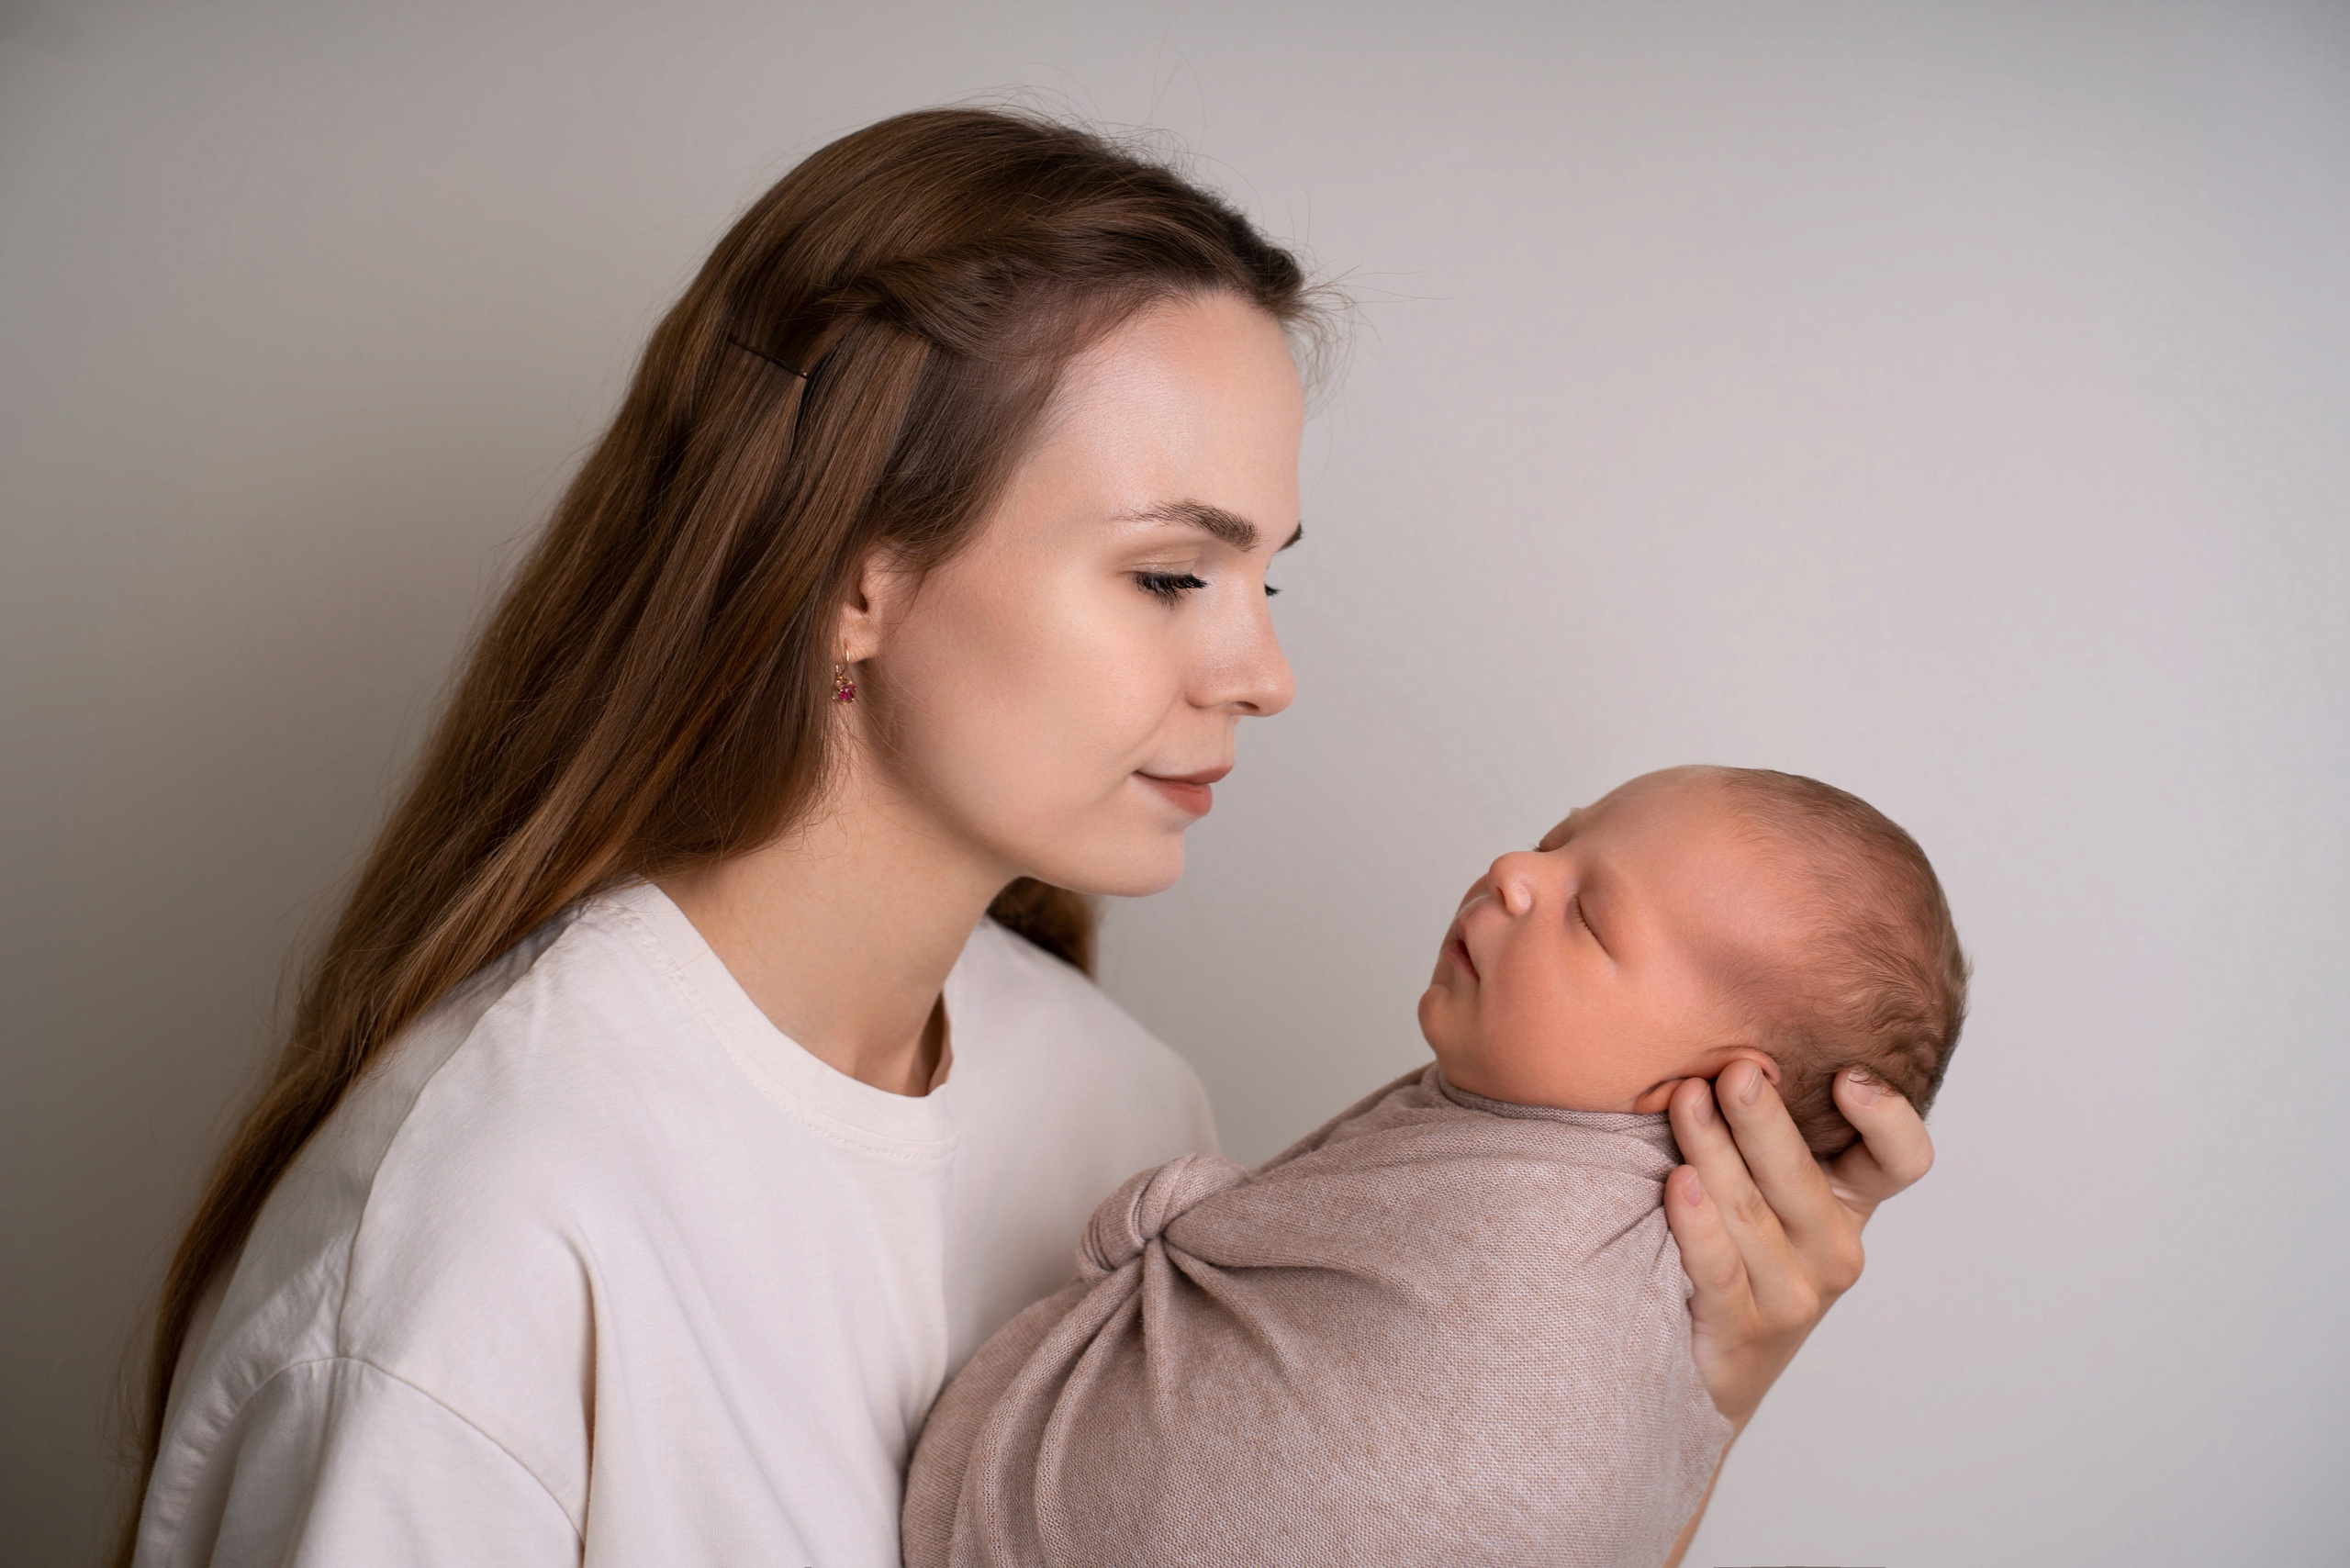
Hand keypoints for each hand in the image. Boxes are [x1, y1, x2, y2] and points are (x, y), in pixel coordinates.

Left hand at [1662, 1061, 1933, 1428]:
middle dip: (1764, 1117)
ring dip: (1712, 1151)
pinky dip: (1698, 1225)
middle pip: (1803, 1175)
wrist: (1710, 1367)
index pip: (1901, 1159)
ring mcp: (1792, 1293)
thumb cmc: (1738, 1250)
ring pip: (1750, 1212)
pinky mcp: (1742, 1326)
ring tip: (1684, 1102)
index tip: (1848, 1077)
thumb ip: (1766, 1125)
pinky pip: (1718, 1267)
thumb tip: (1725, 1036)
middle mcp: (1833, 1247)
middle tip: (1736, 1070)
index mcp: (1849, 1201)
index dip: (1888, 1119)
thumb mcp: (1771, 1187)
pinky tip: (1678, 1185)